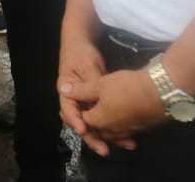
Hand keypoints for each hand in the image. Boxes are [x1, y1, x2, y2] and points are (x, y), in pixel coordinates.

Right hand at [57, 27, 115, 152]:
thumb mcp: (86, 66)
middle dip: (93, 137)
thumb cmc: (80, 53)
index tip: (84, 130)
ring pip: (95, 123)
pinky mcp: (96, 103)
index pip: (69, 110)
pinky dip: (114, 126)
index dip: (76, 121)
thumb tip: (90, 98)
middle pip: (82, 123)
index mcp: (66, 91)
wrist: (82, 43)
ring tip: (126, 144)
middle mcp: (75, 101)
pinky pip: (104, 117)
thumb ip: (89, 84)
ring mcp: (86, 103)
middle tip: (105, 150)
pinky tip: (128, 134)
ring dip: (108, 135)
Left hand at [76, 69, 165, 155]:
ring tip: (104, 113)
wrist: (161, 91)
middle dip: (92, 123)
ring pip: (113, 130)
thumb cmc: (126, 87)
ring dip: (108, 125)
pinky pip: (127, 128)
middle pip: (98, 128)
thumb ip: (81, 90)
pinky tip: (123, 114)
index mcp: (99, 120)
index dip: (78, 113)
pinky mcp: (142, 127)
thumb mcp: (99, 84)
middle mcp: (113, 130)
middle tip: (89, 111)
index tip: (77, 103)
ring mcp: (129, 130)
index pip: (83, 120)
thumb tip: (64, 91)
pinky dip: (121, 123)